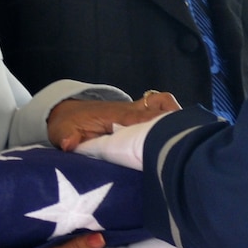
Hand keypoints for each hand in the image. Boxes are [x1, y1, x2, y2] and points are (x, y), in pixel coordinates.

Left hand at [48, 90, 179, 152]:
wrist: (68, 112)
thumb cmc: (68, 124)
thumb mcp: (62, 132)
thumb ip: (67, 137)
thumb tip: (69, 143)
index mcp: (114, 115)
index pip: (136, 117)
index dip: (150, 124)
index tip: (163, 136)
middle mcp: (130, 109)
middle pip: (158, 108)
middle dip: (171, 121)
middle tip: (183, 141)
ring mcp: (137, 110)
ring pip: (163, 104)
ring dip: (175, 117)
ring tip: (184, 138)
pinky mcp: (140, 114)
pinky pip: (162, 107)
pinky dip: (171, 114)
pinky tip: (177, 133)